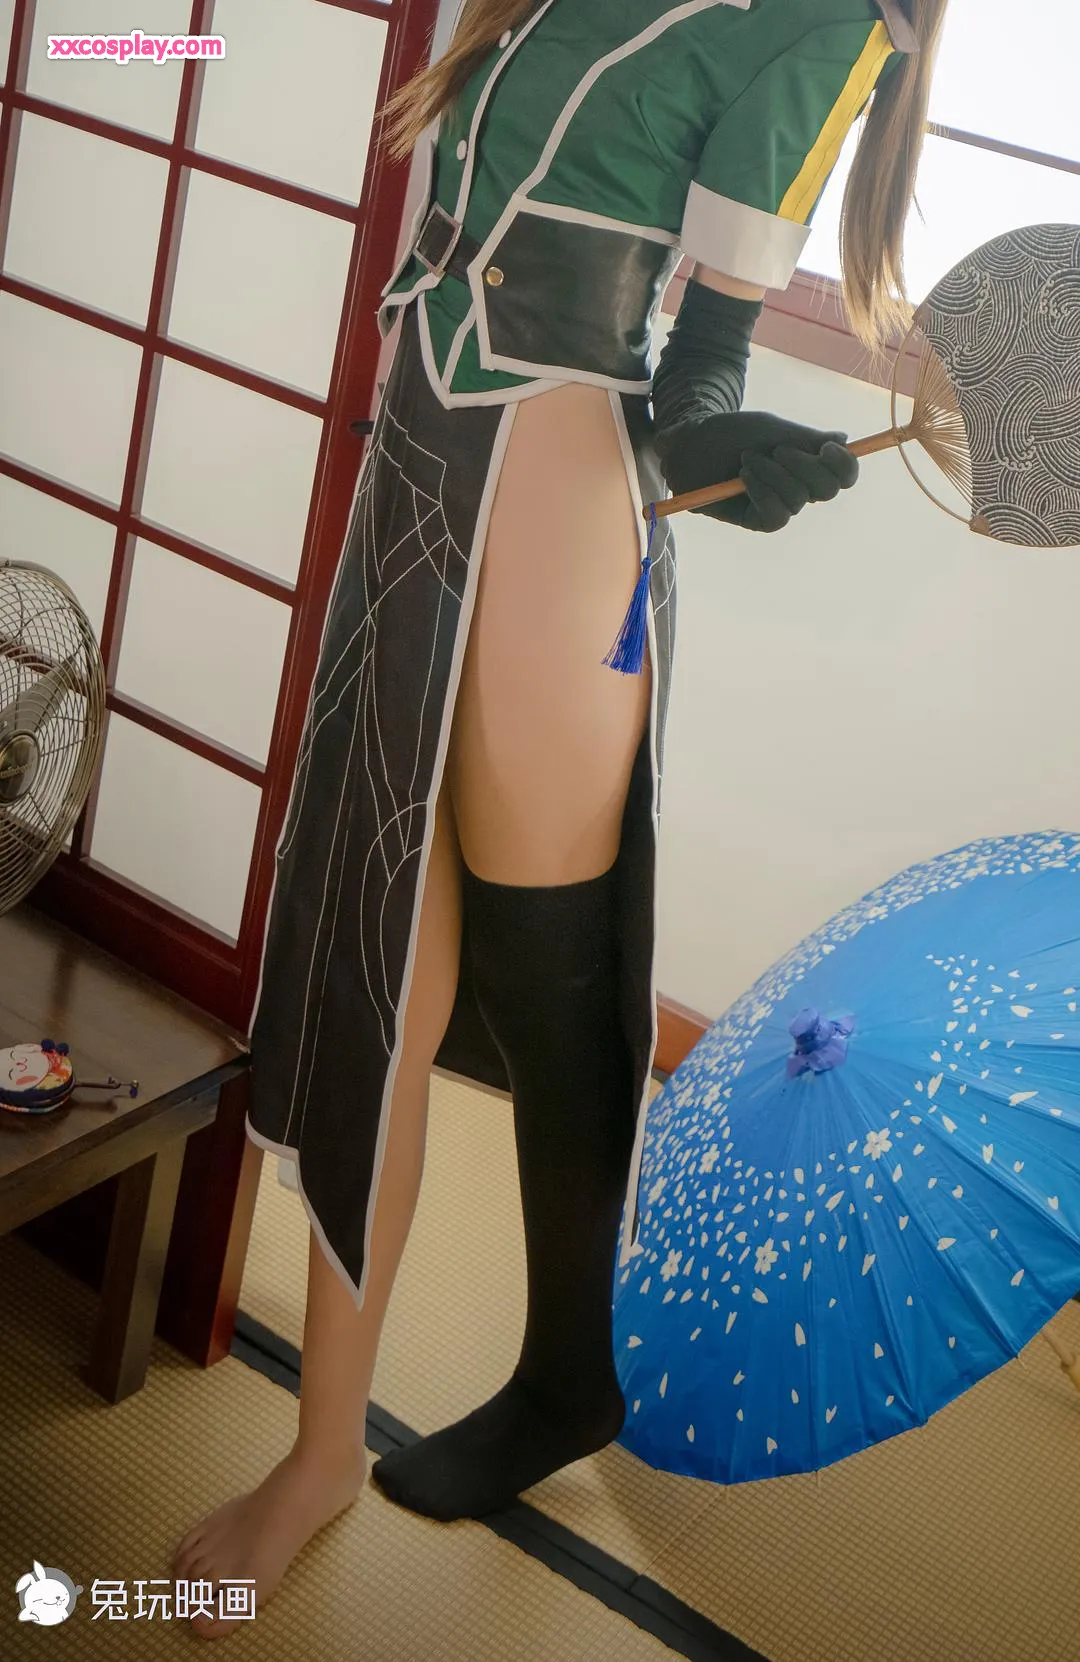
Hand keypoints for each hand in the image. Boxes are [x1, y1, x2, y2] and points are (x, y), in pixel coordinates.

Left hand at [657, 410, 859, 532]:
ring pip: (799, 500)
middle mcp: (800, 487)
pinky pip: (777, 516)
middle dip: (804, 466)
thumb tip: (844, 441)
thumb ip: (809, 439)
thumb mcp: (773, 430)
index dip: (844, 465)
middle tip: (777, 450)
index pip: (844, 475)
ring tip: (748, 459)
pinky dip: (763, 493)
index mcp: (810, 464)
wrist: (693, 443)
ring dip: (774, 475)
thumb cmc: (733, 433)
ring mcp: (780, 505)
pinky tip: (744, 478)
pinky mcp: (758, 520)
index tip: (828, 448)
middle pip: (827, 489)